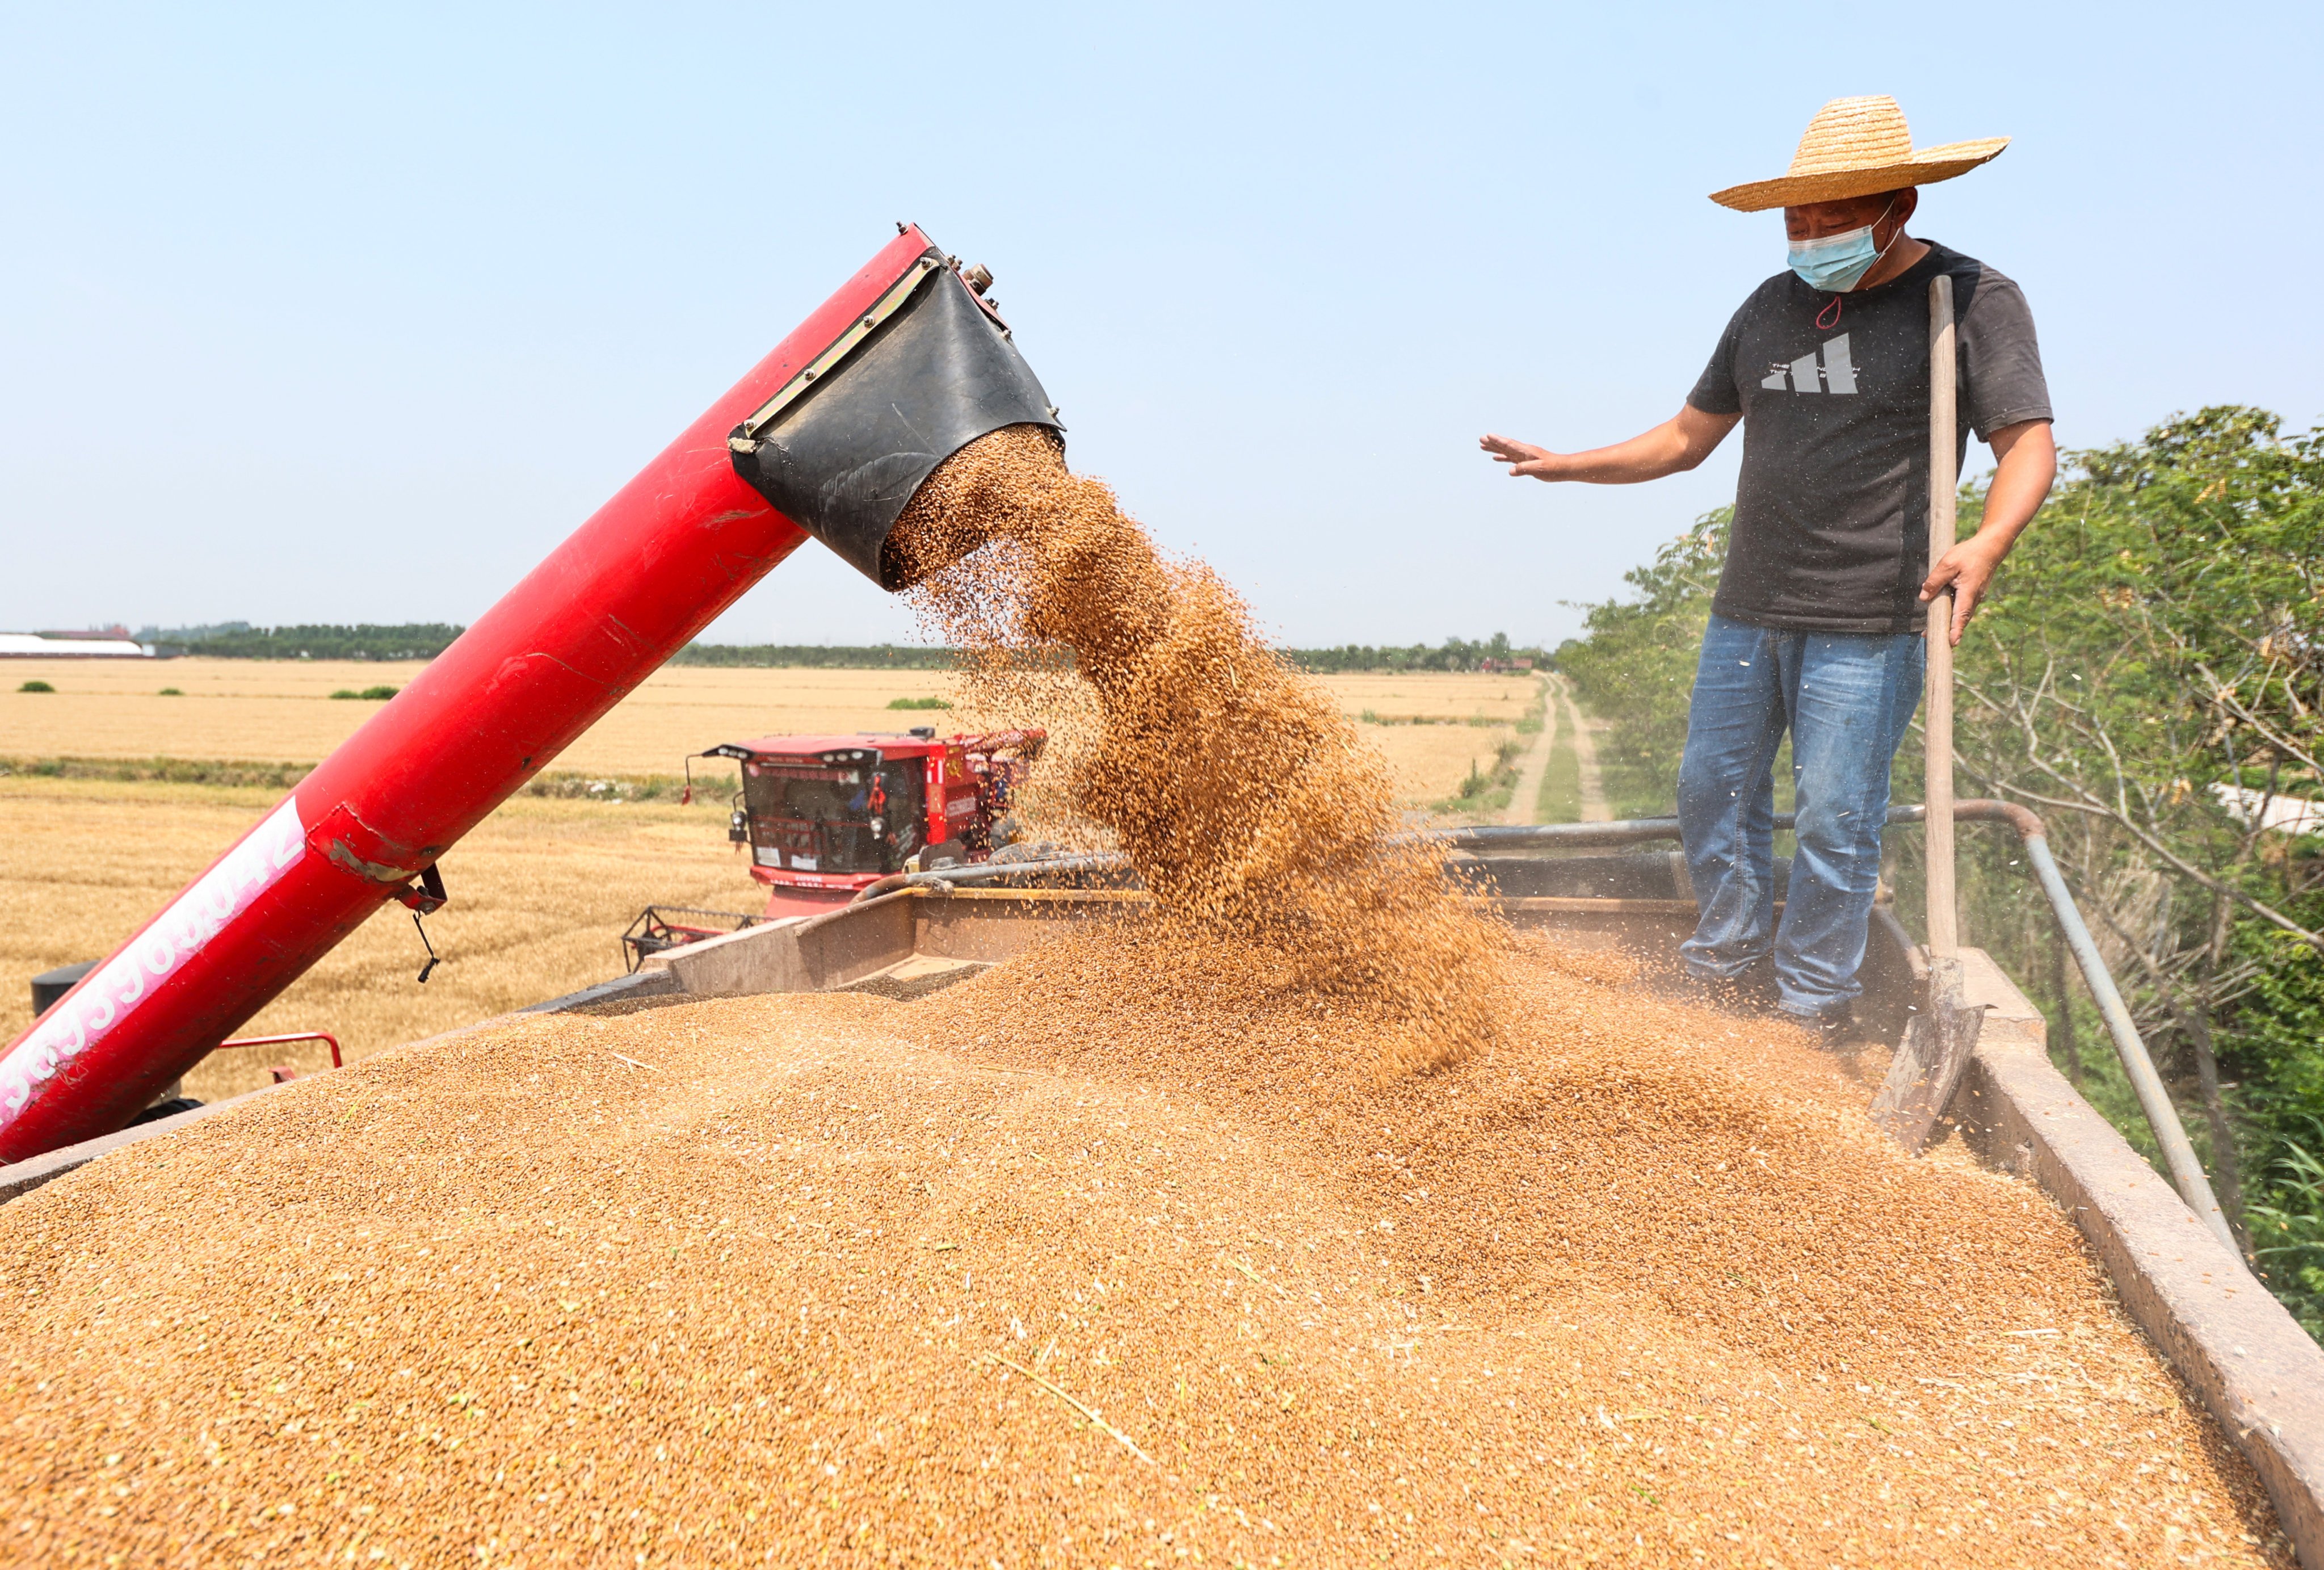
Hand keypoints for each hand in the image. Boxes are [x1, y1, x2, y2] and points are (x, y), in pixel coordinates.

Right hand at [1480, 433, 1563, 479]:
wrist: (1564, 469)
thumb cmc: (1553, 468)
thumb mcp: (1538, 469)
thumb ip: (1524, 469)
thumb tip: (1510, 471)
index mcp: (1526, 451)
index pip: (1509, 444)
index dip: (1498, 441)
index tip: (1488, 436)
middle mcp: (1524, 452)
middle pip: (1505, 446)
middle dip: (1492, 442)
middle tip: (1480, 439)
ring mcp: (1524, 456)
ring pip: (1506, 451)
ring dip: (1495, 449)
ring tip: (1483, 447)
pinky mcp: (1526, 462)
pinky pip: (1511, 459)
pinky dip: (1502, 457)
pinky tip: (1497, 458)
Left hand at [1918, 531, 2008, 645]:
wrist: (1990, 547)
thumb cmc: (1970, 553)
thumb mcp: (1948, 564)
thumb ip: (1935, 581)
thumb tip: (1924, 598)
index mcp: (1969, 591)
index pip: (1961, 615)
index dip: (1956, 630)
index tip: (1952, 643)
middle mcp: (1975, 597)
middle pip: (1961, 619)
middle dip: (1948, 631)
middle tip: (1933, 642)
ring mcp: (1976, 596)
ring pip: (1962, 614)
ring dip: (1950, 623)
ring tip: (1932, 632)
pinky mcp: (1974, 593)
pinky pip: (1963, 607)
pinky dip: (1953, 614)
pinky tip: (1942, 615)